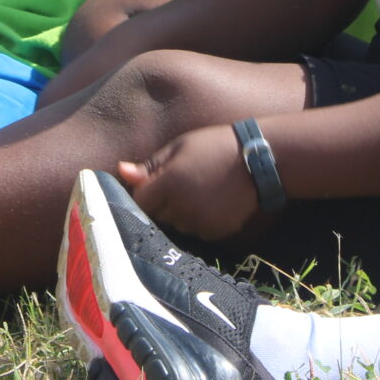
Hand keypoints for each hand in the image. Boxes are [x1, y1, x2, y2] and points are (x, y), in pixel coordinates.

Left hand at [115, 123, 266, 242]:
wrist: (259, 160)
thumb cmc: (214, 146)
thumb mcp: (179, 147)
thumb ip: (149, 165)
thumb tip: (120, 172)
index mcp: (170, 183)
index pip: (139, 201)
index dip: (142, 192)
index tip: (152, 182)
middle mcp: (183, 208)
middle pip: (156, 215)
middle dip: (160, 203)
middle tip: (179, 182)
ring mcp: (201, 223)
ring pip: (176, 225)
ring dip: (178, 213)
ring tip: (198, 190)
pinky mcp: (216, 233)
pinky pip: (196, 232)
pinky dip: (197, 221)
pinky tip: (211, 202)